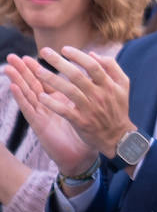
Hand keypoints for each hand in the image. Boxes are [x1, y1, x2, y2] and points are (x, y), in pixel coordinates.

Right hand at [5, 55, 97, 175]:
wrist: (84, 157)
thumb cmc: (88, 135)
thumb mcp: (89, 111)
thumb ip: (90, 94)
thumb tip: (94, 78)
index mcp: (61, 102)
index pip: (48, 82)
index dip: (41, 69)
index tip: (36, 54)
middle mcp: (49, 107)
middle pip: (34, 84)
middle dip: (24, 70)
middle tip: (14, 56)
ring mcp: (43, 116)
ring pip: (28, 94)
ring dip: (18, 80)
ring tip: (8, 67)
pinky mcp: (40, 126)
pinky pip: (30, 110)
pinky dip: (22, 98)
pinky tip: (14, 87)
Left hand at [34, 46, 134, 157]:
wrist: (118, 136)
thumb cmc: (117, 107)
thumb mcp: (123, 85)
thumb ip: (111, 67)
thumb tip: (92, 54)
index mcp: (109, 85)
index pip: (92, 66)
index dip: (78, 56)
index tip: (64, 49)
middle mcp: (99, 95)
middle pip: (76, 75)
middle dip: (58, 62)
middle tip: (44, 51)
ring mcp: (89, 109)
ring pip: (68, 91)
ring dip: (51, 79)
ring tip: (37, 70)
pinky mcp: (81, 122)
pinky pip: (64, 111)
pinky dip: (52, 104)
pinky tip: (41, 96)